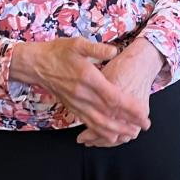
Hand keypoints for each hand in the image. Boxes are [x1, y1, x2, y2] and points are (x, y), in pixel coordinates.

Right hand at [10, 37, 150, 145]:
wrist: (35, 64)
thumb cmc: (58, 52)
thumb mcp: (77, 44)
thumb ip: (96, 48)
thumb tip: (114, 50)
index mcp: (87, 78)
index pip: (112, 97)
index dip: (129, 107)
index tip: (143, 112)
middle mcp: (82, 95)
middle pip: (108, 113)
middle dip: (127, 121)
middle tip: (144, 126)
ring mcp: (76, 103)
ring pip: (97, 122)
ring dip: (115, 130)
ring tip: (131, 135)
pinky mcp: (71, 107)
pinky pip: (87, 123)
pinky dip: (99, 131)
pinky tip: (110, 135)